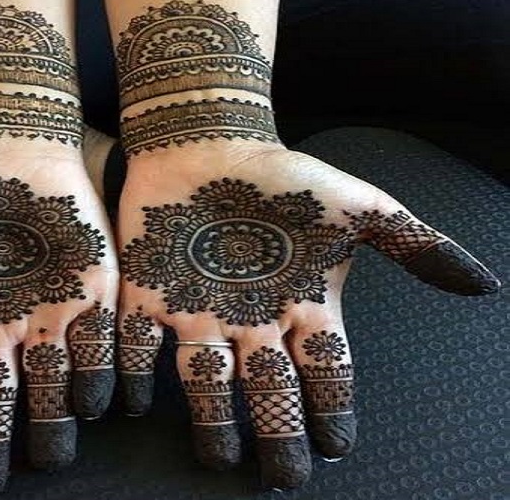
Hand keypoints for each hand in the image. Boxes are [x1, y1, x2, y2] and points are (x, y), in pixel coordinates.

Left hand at [116, 143, 498, 489]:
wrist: (212, 143)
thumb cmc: (285, 176)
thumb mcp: (358, 206)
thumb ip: (415, 245)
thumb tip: (485, 285)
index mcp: (300, 307)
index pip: (325, 373)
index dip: (333, 410)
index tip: (336, 447)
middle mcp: (251, 320)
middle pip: (270, 392)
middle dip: (279, 433)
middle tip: (283, 476)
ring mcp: (199, 309)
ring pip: (206, 379)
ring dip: (212, 418)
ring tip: (221, 455)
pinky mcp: (149, 291)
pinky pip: (139, 341)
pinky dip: (134, 371)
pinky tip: (135, 401)